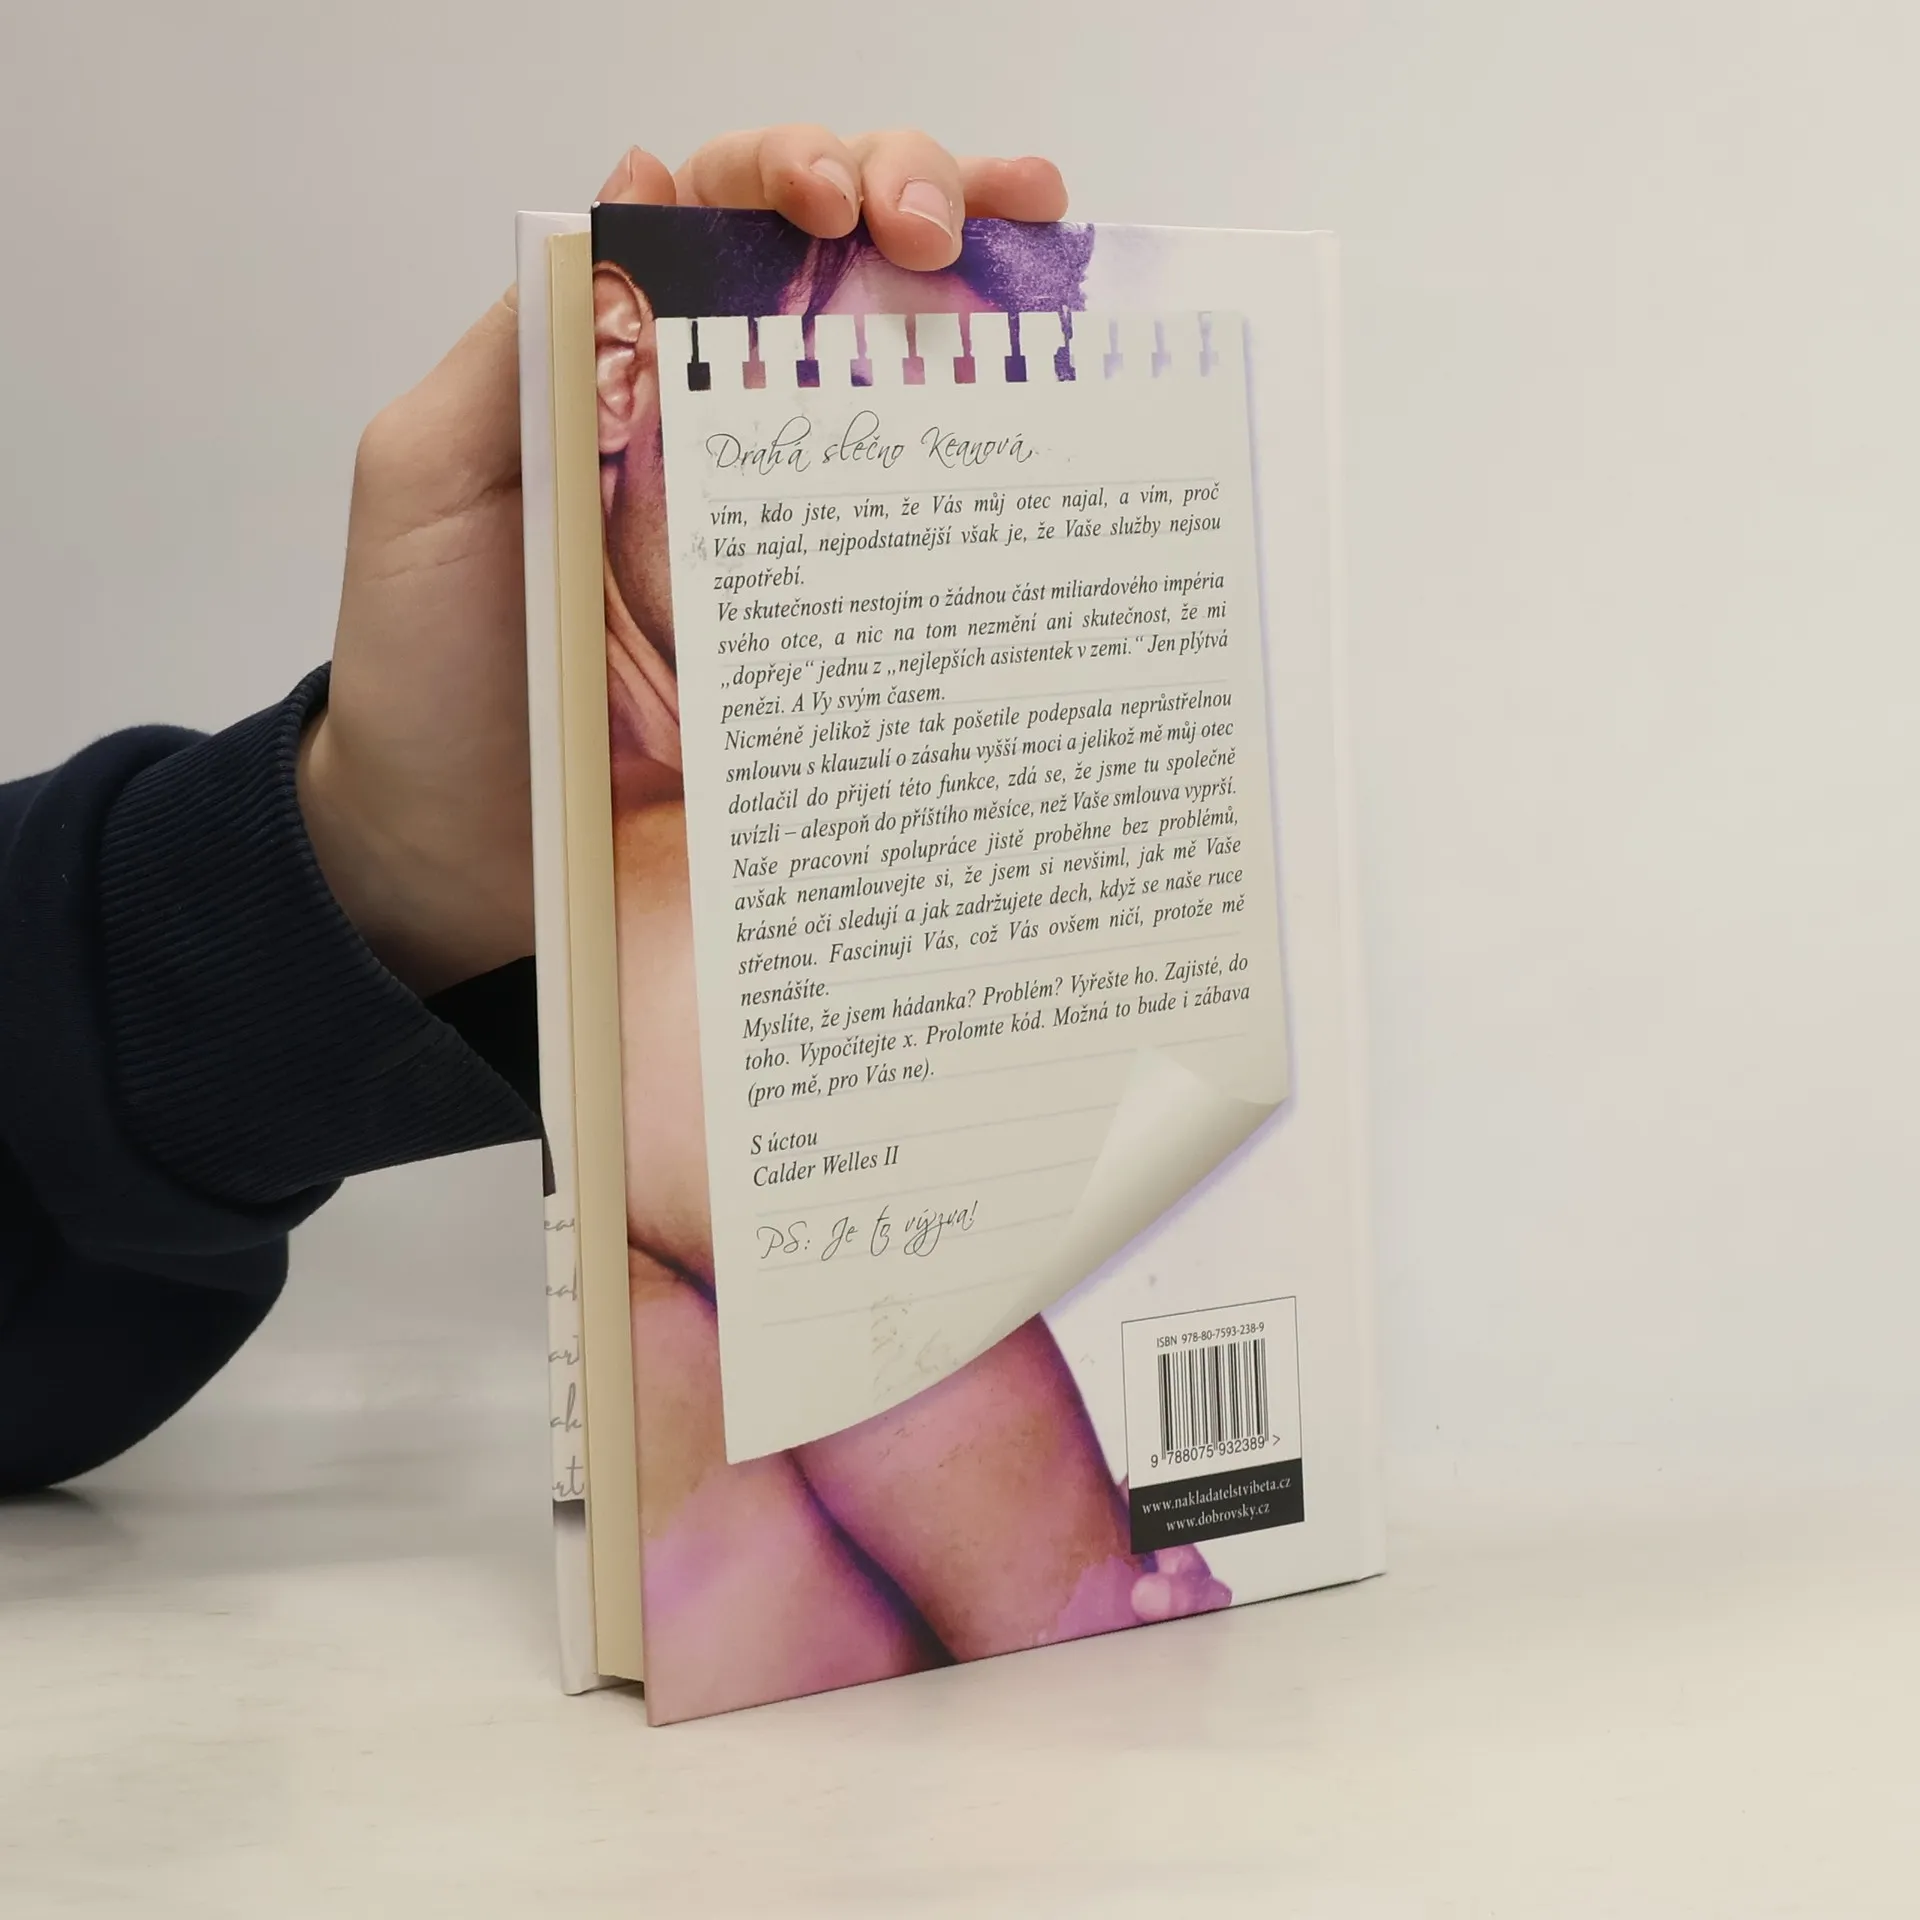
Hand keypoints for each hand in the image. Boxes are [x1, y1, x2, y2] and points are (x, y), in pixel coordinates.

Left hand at [298, 127, 1067, 994]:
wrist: (458, 857)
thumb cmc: (430, 667)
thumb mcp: (431, 478)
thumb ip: (530, 344)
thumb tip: (638, 185)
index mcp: (632, 374)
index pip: (731, 221)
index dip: (796, 172)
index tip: (834, 201)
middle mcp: (730, 437)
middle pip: (850, 276)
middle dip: (927, 202)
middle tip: (958, 230)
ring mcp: (800, 542)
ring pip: (916, 392)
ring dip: (997, 309)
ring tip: (1049, 267)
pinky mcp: (841, 649)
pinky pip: (933, 559)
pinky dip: (1006, 491)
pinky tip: (1060, 437)